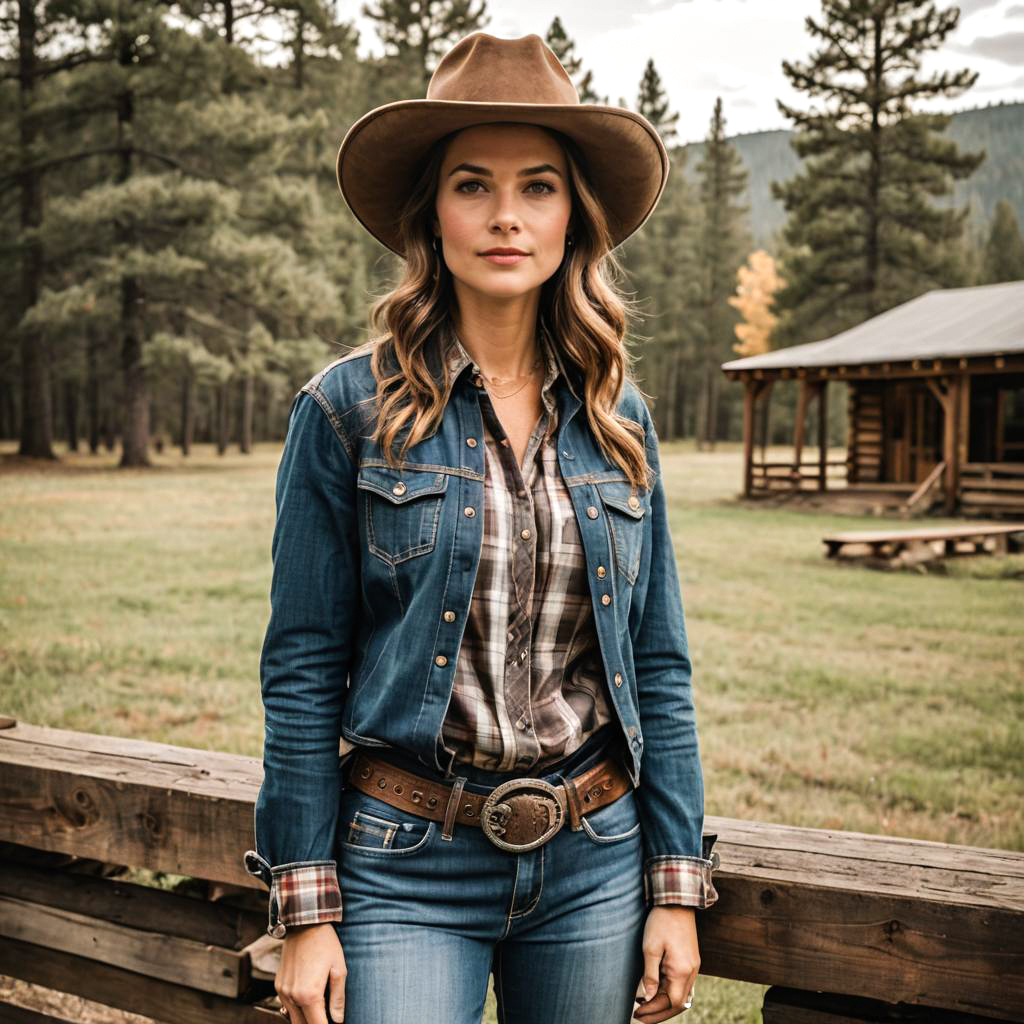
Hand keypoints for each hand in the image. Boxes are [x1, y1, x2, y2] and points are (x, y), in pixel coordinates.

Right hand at [276, 922, 346, 1023]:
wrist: (304, 923)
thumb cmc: (325, 944)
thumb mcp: (339, 968)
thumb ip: (338, 998)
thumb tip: (338, 1020)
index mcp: (309, 995)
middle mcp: (292, 996)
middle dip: (316, 1023)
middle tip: (327, 1016)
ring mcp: (282, 991)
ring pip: (293, 1018)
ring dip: (306, 1018)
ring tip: (321, 1009)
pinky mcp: (278, 985)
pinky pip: (287, 1005)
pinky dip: (298, 1008)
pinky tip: (310, 1000)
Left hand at [632, 906, 698, 1021]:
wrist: (677, 901)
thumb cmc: (661, 922)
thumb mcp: (650, 948)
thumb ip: (649, 976)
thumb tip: (646, 998)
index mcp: (682, 970)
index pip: (671, 1002)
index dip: (654, 1011)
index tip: (637, 1013)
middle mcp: (691, 972)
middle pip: (678, 1003)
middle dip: (659, 1013)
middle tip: (640, 1016)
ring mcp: (693, 966)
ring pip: (682, 996)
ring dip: (664, 1004)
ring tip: (645, 1007)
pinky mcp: (691, 961)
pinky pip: (683, 985)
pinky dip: (669, 992)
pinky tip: (656, 991)